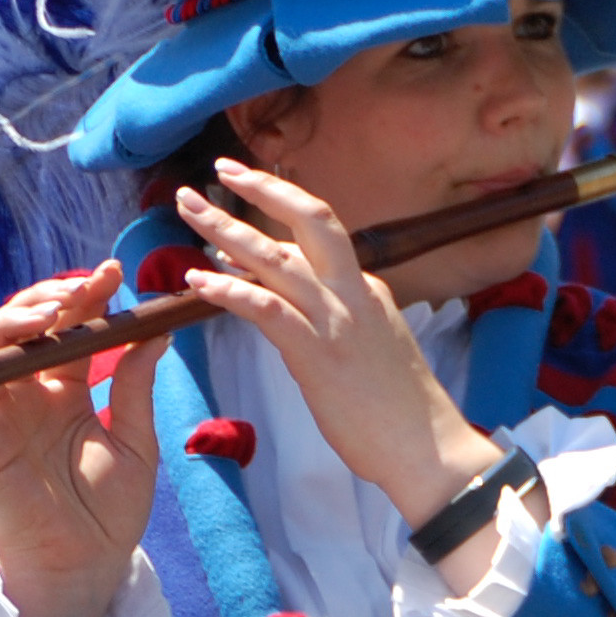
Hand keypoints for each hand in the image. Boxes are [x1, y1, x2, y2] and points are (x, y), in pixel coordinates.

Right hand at [0, 264, 168, 616]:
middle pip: (29, 331)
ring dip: (15, 322)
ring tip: (48, 311)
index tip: (114, 273)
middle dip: (51, 301)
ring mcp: (4, 415)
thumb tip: (155, 333)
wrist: (89, 564)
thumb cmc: (112, 509)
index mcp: (69, 392)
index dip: (87, 300)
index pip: (72, 332)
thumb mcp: (136, 441)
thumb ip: (136, 388)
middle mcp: (31, 395)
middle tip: (83, 290)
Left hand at [174, 162, 504, 534]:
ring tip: (188, 208)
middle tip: (221, 169)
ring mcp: (338, 320)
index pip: (322, 238)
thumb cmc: (399, 411)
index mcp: (369, 291)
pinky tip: (196, 280)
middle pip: (311, 221)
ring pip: (279, 257)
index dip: (279, 213)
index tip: (244, 198)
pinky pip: (266, 308)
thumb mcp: (373, 349)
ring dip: (228, 228)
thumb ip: (342, 321)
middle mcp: (356, 293)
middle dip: (263, 189)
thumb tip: (305, 308)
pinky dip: (228, 289)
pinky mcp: (317, 353)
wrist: (427, 447)